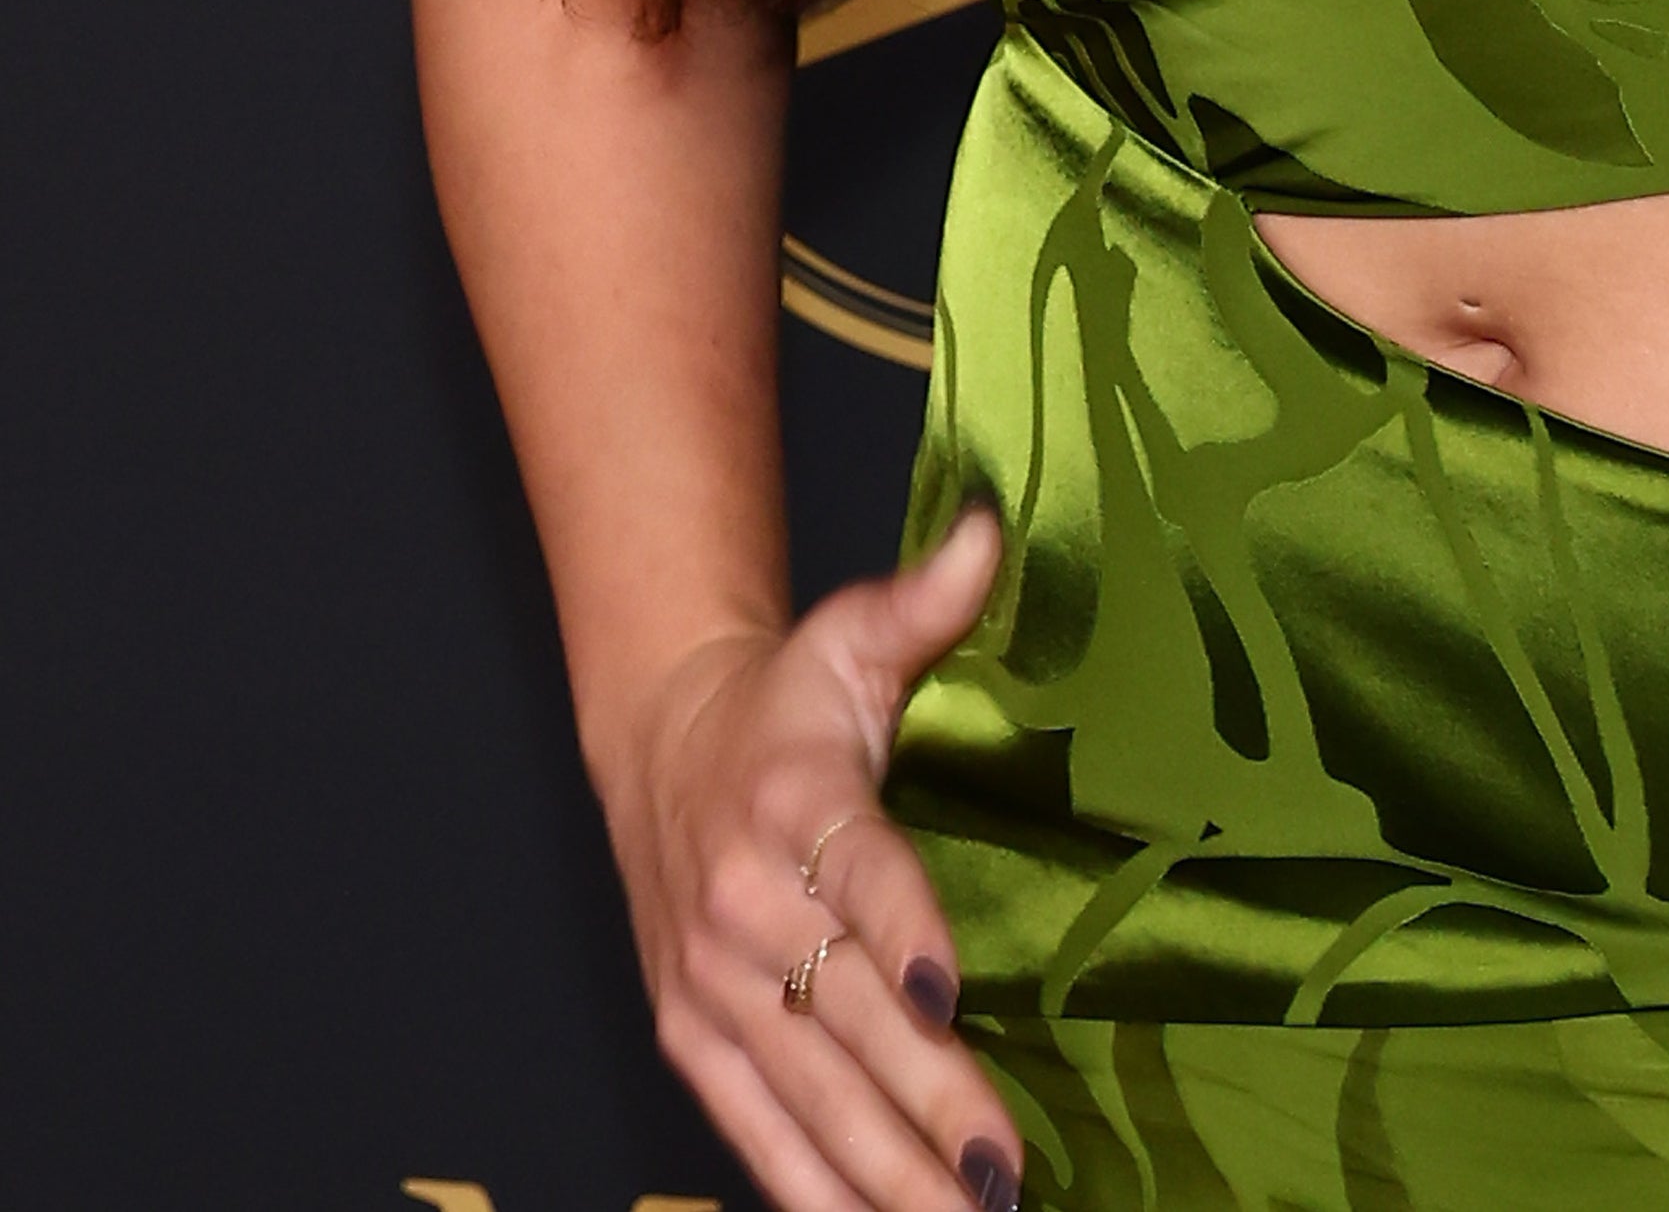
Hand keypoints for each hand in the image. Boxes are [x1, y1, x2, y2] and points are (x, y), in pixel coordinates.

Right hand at [601, 501, 1022, 1211]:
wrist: (660, 739)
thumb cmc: (787, 695)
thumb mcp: (853, 630)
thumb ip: (928, 597)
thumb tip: (991, 530)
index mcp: (795, 802)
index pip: (860, 872)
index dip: (901, 931)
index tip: (947, 989)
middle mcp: (745, 906)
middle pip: (847, 1016)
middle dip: (927, 1102)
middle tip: (1002, 1170)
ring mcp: (712, 988)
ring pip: (806, 1098)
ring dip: (884, 1175)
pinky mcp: (692, 1041)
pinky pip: (755, 1134)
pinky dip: (814, 1195)